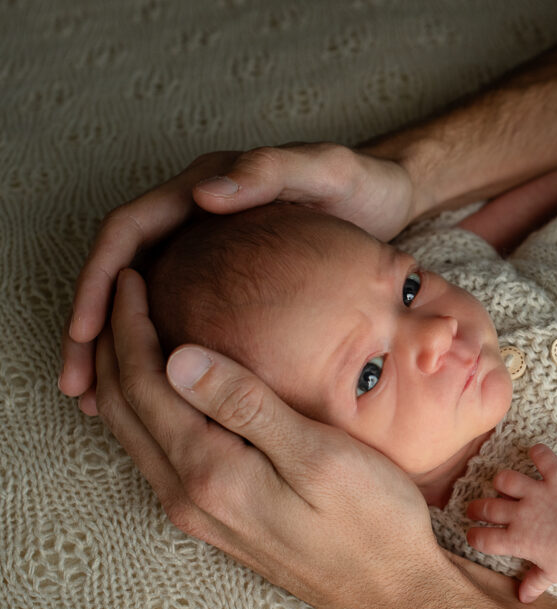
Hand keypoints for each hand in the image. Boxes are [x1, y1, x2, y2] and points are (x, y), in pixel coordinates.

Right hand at [62, 143, 413, 412]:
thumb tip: (202, 194)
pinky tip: (167, 397)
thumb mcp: (324, 168)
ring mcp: (209, 251)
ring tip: (103, 405)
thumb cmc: (361, 184)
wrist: (391, 201)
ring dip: (120, 351)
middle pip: (122, 274)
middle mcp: (193, 219)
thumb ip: (270, 172)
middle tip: (79, 385)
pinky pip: (182, 317)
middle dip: (94, 329)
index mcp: (200, 189)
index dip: (100, 282)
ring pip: (144, 302)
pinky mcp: (230, 282)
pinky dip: (166, 355)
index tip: (87, 330)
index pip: (127, 234)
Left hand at [94, 268, 450, 608]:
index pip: (144, 385)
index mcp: (211, 473)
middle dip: (112, 344)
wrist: (390, 590)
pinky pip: (158, 453)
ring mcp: (200, 512)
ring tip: (133, 328)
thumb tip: (179, 358)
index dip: (130, 326)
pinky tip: (168, 390)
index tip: (133, 278)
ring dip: (123, 376)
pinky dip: (146, 409)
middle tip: (125, 289)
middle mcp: (190, 496)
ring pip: (135, 433)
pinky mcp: (216, 518)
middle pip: (123, 408)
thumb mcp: (318, 456)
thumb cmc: (370, 520)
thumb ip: (248, 407)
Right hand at [466, 444, 556, 603]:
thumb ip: (534, 582)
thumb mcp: (554, 573)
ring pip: (505, 479)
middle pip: (486, 508)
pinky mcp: (556, 477)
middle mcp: (521, 515)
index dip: (474, 537)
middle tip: (477, 508)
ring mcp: (538, 493)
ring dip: (503, 481)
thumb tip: (522, 598)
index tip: (474, 535)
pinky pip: (542, 457)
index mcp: (518, 540)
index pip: (483, 539)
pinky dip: (539, 452)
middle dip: (476, 508)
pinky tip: (537, 453)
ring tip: (505, 484)